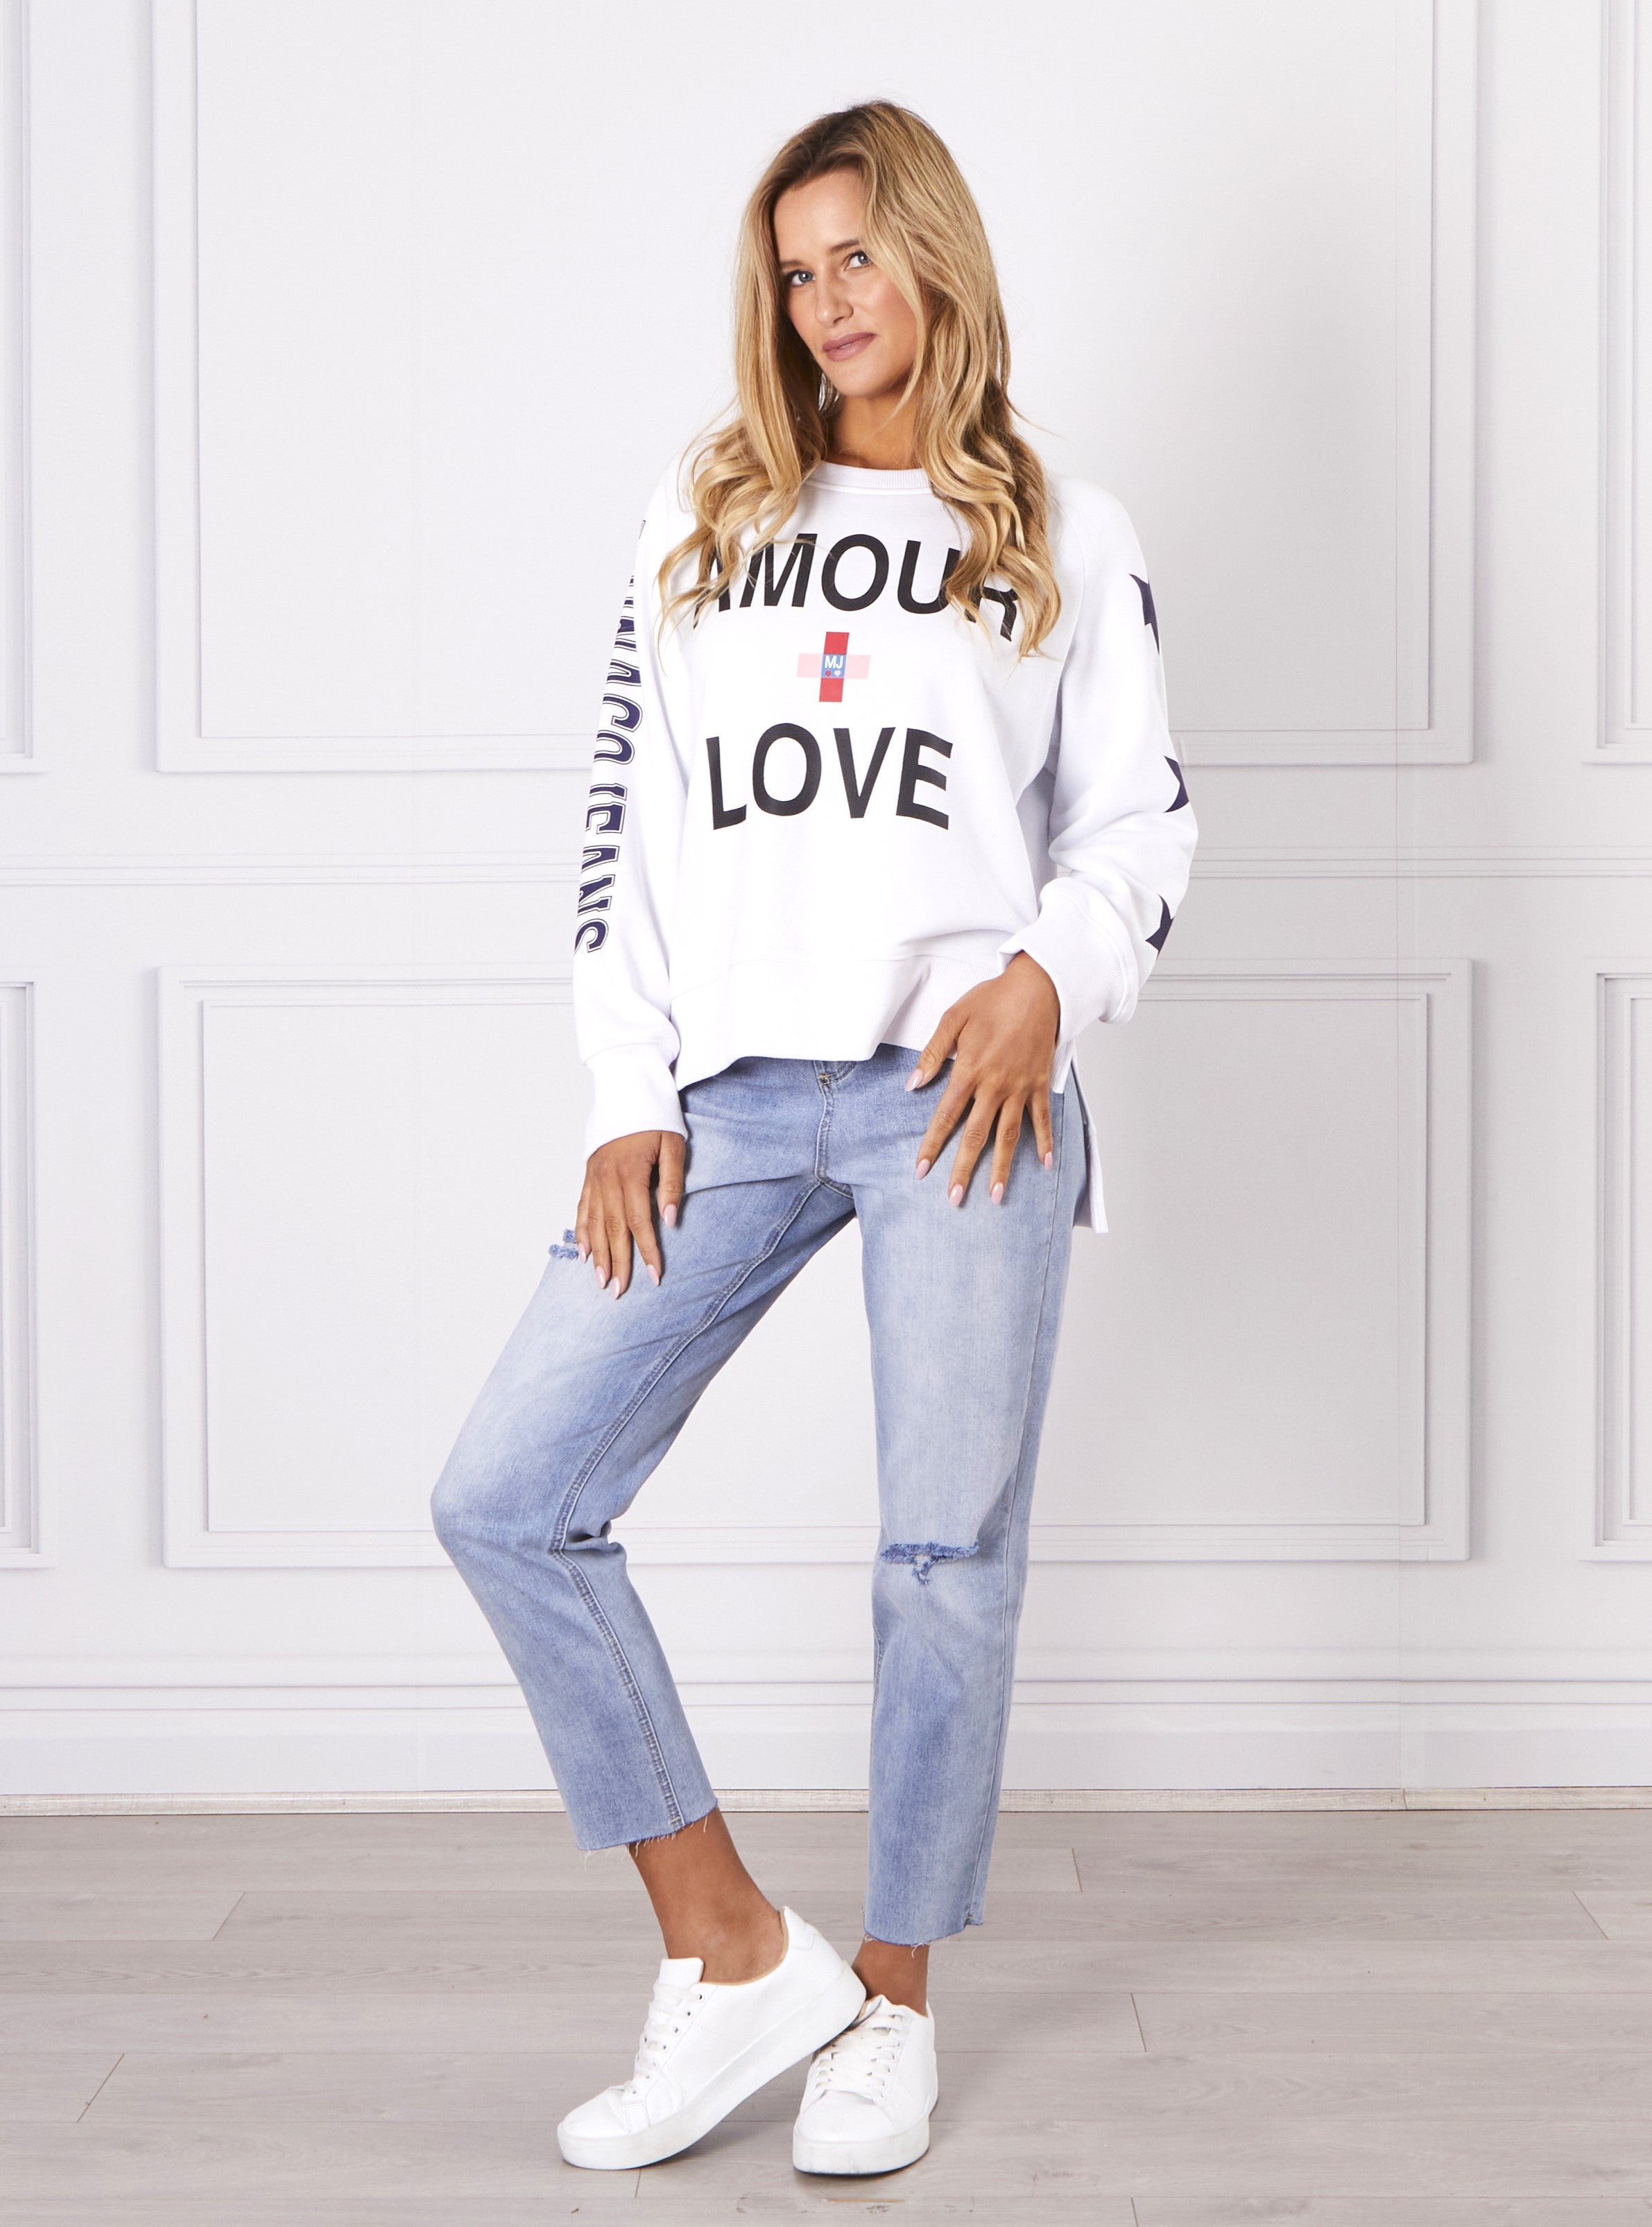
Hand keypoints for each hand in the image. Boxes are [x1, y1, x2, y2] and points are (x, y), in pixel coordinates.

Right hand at [574, 1130, 684, 1295]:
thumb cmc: (656, 1117)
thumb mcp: (674, 1145)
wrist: (627, 1088)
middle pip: (613, 1229)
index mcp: (631, 1173)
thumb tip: (670, 1220)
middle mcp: (607, 1178)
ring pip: (594, 1223)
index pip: (639, 1222)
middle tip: (618, 1291)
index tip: (654, 1276)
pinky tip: (583, 1252)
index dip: (647, 1252)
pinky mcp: (588, 1173)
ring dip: (597, 1254)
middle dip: (617, 1263)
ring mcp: (594, 1177)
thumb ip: (671, 1183)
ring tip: (600, 1280)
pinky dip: (581, 1231)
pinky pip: (582, 1208)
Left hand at [908, 954, 1061, 1203]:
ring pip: (1009, 1135)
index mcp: (969, 1070)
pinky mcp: (1039, 1083)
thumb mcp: (954, 1019)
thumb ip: (932, 1054)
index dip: (932, 1145)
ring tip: (996, 1195)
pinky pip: (1042, 1118)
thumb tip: (912, 1085)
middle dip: (964, 1169)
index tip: (921, 1170)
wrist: (1038, 987)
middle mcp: (995, 1085)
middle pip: (976, 1135)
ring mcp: (1020, 1087)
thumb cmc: (993, 999)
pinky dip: (1044, 1141)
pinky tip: (1044, 1165)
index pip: (946, 1117)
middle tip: (954, 1198)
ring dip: (1003, 1168)